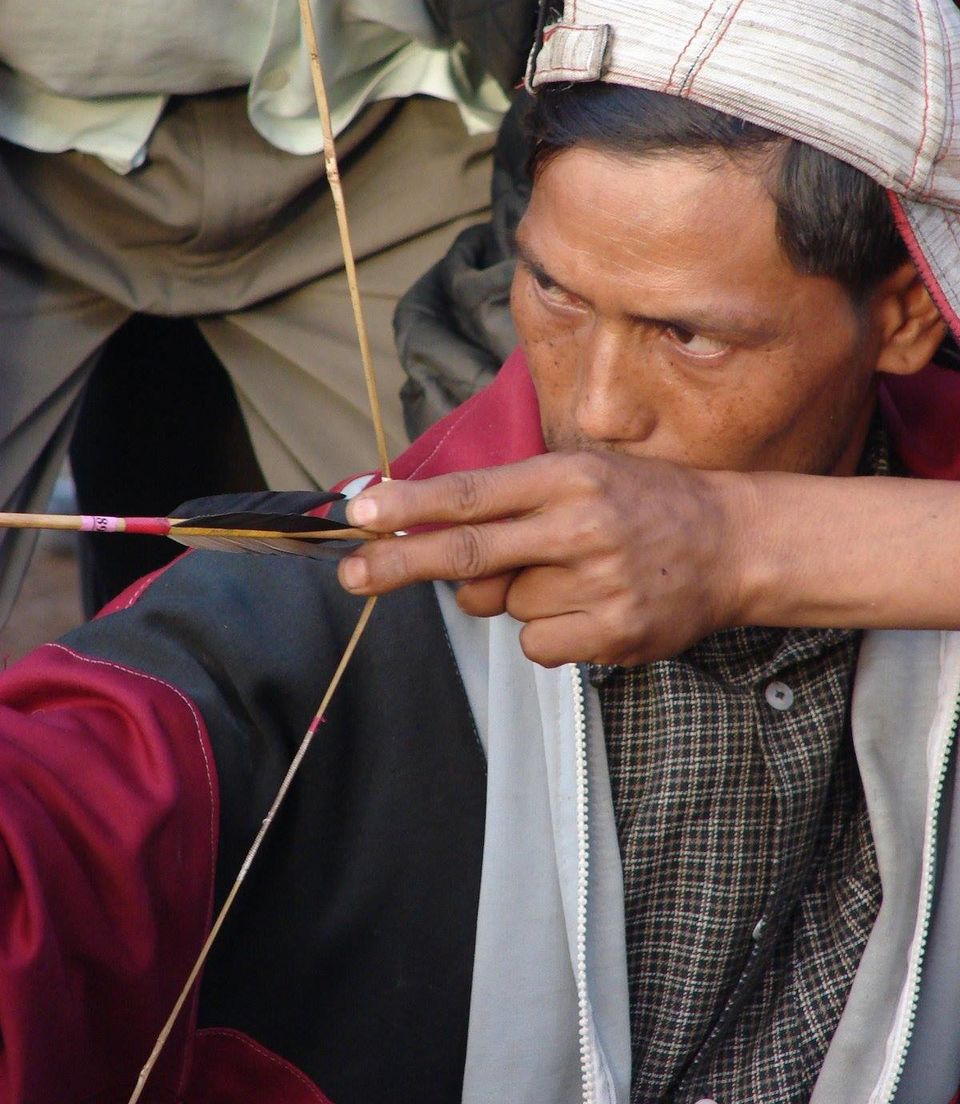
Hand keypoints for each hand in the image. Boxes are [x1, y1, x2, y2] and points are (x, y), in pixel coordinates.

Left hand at [338, 451, 751, 665]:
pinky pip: (536, 644)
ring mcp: (599, 583)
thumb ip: (512, 504)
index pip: (472, 494)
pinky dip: (547, 632)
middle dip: (399, 564)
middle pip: (469, 552)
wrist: (733, 543)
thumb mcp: (582, 476)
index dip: (410, 506)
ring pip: (505, 606)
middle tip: (350, 575)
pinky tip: (588, 607)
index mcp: (568, 477)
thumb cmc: (644, 504)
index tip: (360, 513)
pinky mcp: (613, 634)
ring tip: (575, 574)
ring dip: (517, 596)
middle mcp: (580, 526)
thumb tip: (433, 543)